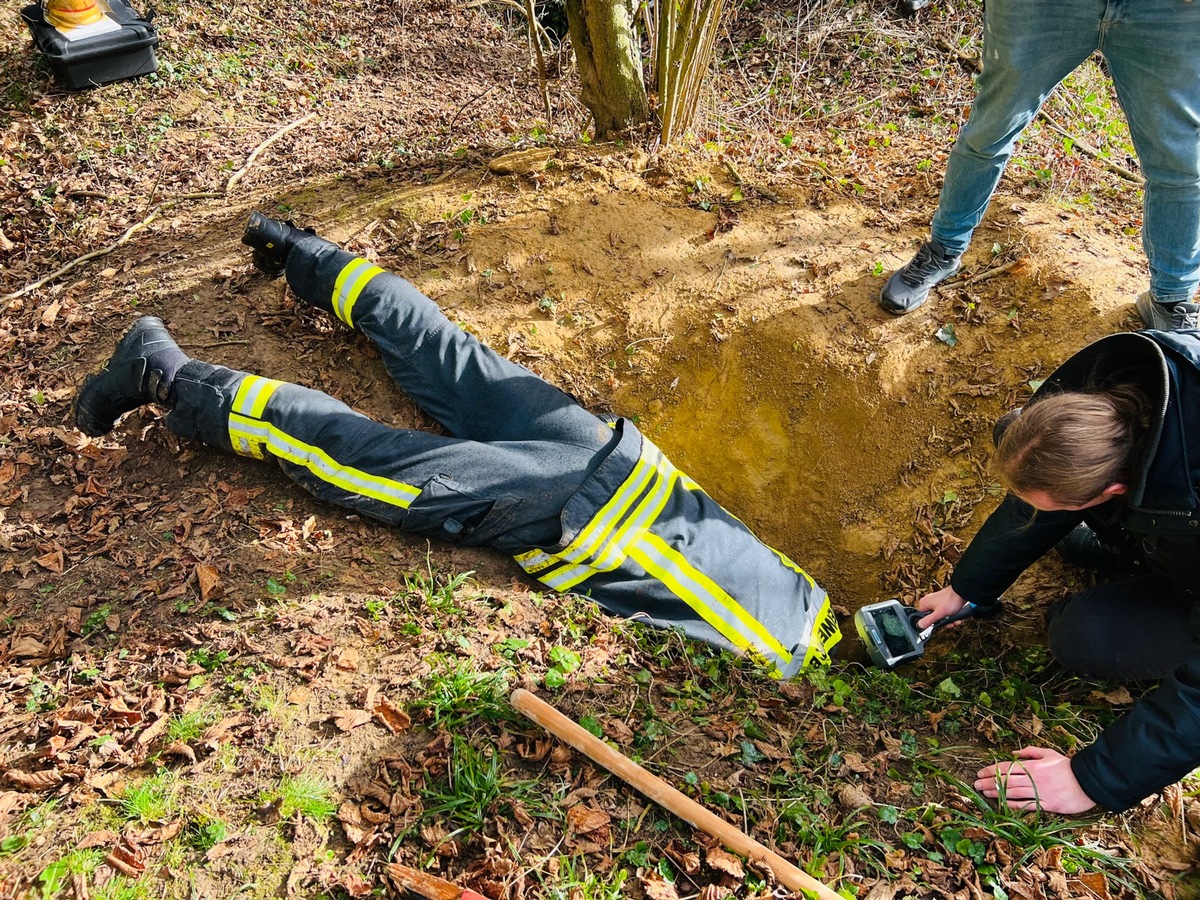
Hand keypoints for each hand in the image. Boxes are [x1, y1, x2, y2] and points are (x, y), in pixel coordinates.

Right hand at [915, 585, 967, 629]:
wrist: (962, 593)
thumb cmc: (951, 600)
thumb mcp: (939, 614)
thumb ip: (929, 620)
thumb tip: (920, 625)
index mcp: (924, 603)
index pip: (922, 617)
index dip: (931, 623)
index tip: (938, 625)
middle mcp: (929, 601)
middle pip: (932, 617)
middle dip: (942, 622)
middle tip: (948, 623)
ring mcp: (936, 601)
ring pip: (939, 616)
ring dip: (947, 620)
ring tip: (953, 621)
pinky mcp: (942, 602)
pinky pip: (944, 612)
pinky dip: (949, 616)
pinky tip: (955, 617)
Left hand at [976, 747, 1096, 813]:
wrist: (1089, 781)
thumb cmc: (1067, 767)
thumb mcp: (1048, 753)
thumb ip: (1029, 752)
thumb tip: (1012, 754)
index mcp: (1033, 765)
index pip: (1007, 767)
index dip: (991, 770)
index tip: (980, 772)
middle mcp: (1034, 779)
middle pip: (1007, 780)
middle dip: (989, 781)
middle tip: (976, 784)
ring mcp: (1041, 792)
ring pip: (1014, 792)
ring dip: (997, 792)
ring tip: (985, 792)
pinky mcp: (1048, 804)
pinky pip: (1027, 804)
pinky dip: (1014, 804)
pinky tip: (1003, 804)